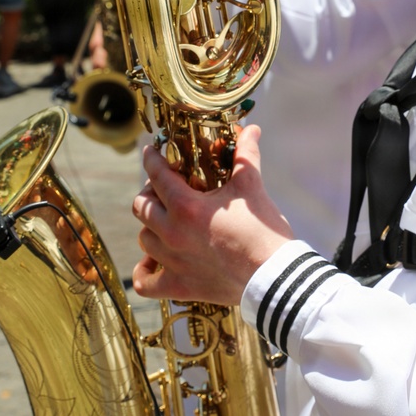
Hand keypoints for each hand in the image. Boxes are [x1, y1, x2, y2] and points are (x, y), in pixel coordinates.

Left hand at [131, 125, 292, 303]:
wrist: (275, 277)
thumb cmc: (263, 230)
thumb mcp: (252, 188)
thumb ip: (246, 155)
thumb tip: (251, 129)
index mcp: (186, 206)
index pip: (157, 175)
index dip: (151, 160)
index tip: (150, 153)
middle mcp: (172, 233)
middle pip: (140, 207)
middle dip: (149, 193)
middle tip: (163, 189)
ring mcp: (173, 262)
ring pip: (144, 239)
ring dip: (151, 227)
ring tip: (165, 222)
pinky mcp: (180, 286)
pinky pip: (146, 282)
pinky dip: (144, 272)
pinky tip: (153, 262)